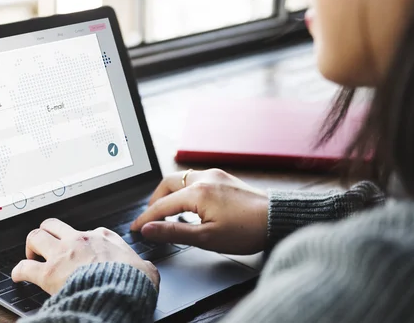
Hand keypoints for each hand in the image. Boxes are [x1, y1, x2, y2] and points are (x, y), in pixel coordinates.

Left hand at [12, 218, 159, 294]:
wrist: (120, 293)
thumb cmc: (132, 282)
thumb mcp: (146, 269)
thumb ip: (142, 265)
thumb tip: (147, 270)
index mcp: (103, 237)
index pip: (87, 231)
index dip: (81, 240)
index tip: (79, 249)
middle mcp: (80, 240)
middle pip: (53, 224)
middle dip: (47, 233)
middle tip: (46, 245)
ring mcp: (62, 254)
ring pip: (36, 236)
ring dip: (31, 246)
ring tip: (31, 256)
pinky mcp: (49, 273)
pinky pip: (24, 267)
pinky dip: (19, 271)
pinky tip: (18, 276)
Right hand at [130, 169, 268, 254]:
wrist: (277, 219)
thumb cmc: (247, 230)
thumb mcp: (206, 238)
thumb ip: (174, 232)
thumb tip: (149, 229)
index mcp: (197, 192)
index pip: (161, 205)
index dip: (146, 218)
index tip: (135, 228)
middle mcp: (204, 178)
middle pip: (168, 183)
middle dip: (155, 200)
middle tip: (150, 218)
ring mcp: (215, 175)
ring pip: (181, 179)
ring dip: (170, 194)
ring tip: (168, 213)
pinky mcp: (224, 178)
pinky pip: (196, 179)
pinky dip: (185, 190)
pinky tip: (189, 205)